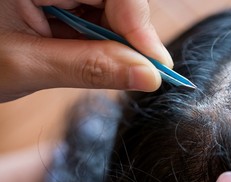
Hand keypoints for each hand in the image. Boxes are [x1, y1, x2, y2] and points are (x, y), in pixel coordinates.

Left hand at [0, 0, 172, 101]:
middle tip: (135, 70)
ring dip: (111, 38)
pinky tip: (82, 52)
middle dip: (127, 34)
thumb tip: (148, 76)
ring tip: (94, 63)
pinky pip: (90, 9)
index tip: (155, 64)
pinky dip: (95, 36)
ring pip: (106, 4)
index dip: (138, 24)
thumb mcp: (26, 66)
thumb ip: (91, 69)